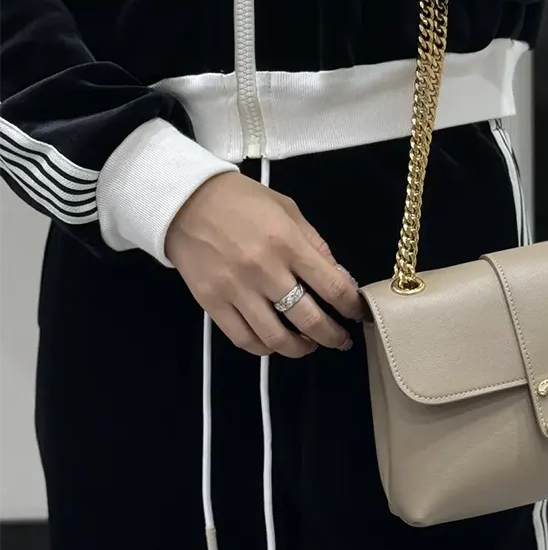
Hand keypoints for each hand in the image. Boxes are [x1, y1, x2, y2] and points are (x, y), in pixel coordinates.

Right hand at [166, 172, 363, 357]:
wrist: (186, 201)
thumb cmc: (241, 200)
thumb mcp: (289, 210)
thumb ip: (316, 244)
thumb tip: (339, 277)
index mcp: (288, 243)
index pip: (332, 286)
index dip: (351, 307)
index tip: (358, 313)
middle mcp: (264, 270)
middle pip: (309, 319)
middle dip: (333, 336)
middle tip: (341, 339)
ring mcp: (236, 290)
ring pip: (276, 338)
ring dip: (301, 349)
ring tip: (310, 345)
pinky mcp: (212, 303)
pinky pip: (244, 339)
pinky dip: (265, 348)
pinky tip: (276, 342)